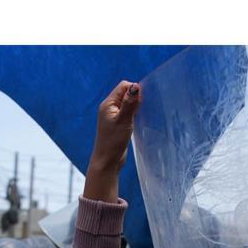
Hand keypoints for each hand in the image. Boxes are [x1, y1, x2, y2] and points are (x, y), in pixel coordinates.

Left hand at [83, 80, 141, 202]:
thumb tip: (135, 86)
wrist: (107, 161)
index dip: (134, 90)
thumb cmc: (113, 142)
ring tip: (138, 118)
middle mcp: (109, 108)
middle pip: (126, 93)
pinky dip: (134, 114)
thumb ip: (129, 103)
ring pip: (128, 104)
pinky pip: (128, 113)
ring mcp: (113, 116)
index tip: (141, 103)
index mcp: (108, 104)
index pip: (123, 86)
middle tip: (140, 111)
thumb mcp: (123, 121)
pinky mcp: (118, 124)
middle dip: (135, 98)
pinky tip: (137, 122)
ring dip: (135, 107)